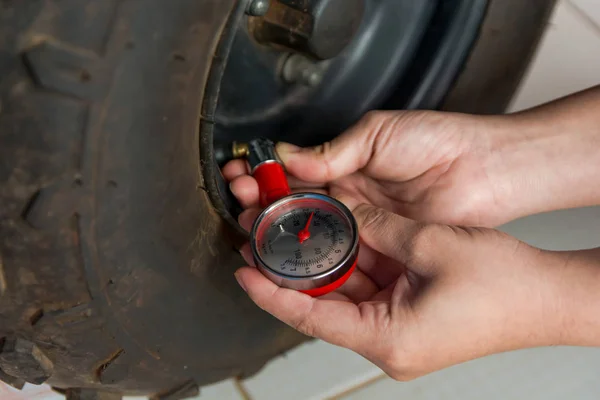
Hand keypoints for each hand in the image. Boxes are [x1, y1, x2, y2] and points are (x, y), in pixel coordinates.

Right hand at [224, 110, 513, 227]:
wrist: (485, 168)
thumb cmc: (439, 141)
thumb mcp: (378, 133)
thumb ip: (333, 150)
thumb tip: (289, 157)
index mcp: (345, 164)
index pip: (294, 174)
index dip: (266, 178)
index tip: (240, 179)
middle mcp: (351, 197)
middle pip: (298, 207)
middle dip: (265, 209)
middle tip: (241, 214)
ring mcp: (365, 224)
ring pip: (317, 233)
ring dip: (286, 235)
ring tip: (256, 237)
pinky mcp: (383, 247)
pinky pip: (346, 254)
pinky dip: (320, 255)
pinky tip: (297, 257)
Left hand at [234, 200, 569, 379]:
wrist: (547, 297)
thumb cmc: (505, 288)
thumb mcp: (431, 245)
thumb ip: (378, 226)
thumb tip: (345, 210)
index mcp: (387, 337)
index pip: (308, 316)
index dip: (271, 292)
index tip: (245, 271)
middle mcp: (388, 340)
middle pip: (322, 302)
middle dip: (293, 267)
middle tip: (263, 239)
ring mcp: (398, 329)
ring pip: (345, 291)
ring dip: (323, 260)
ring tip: (294, 230)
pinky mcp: (410, 315)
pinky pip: (370, 287)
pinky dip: (353, 261)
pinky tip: (336, 235)